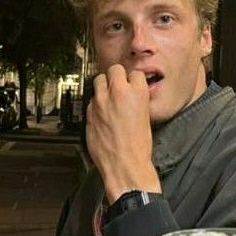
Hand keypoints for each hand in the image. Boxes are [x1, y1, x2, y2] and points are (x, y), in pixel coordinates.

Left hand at [86, 65, 160, 202]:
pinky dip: (96, 105)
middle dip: (117, 77)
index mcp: (136, 93)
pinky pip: (91, 101)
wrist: (124, 165)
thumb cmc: (137, 147)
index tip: (132, 85)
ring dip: (104, 87)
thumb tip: (131, 94)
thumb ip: (136, 100)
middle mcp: (117, 93)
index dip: (133, 80)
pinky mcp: (89, 113)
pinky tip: (103, 115)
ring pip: (98, 81)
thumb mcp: (145, 117)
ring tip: (109, 99)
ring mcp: (100, 102)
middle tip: (118, 86)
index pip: (135, 73)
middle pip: (114, 70)